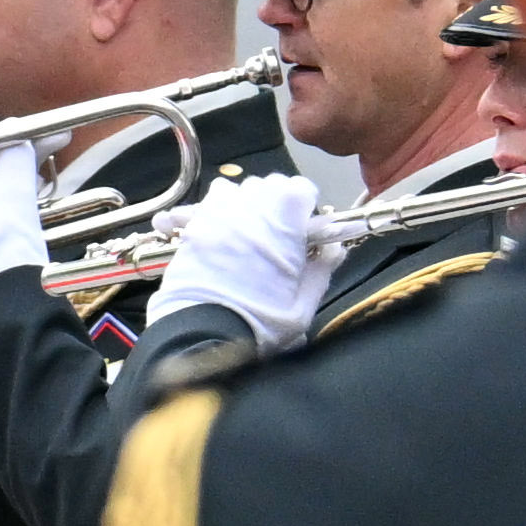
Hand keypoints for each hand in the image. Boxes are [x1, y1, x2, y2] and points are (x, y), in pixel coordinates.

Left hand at [153, 169, 332, 352]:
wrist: (203, 339)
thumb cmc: (257, 326)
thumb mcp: (303, 307)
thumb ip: (321, 271)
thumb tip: (333, 250)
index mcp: (283, 224)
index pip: (300, 188)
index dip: (305, 205)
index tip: (306, 225)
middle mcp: (249, 210)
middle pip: (267, 185)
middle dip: (276, 203)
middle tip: (279, 234)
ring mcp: (217, 216)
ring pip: (234, 189)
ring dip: (244, 204)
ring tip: (247, 234)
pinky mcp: (192, 229)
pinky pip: (205, 204)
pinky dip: (214, 212)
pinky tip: (219, 234)